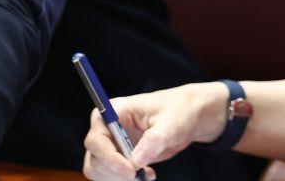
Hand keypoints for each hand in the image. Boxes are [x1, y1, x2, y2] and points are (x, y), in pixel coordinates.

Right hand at [82, 82, 228, 180]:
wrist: (190, 116)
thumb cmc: (179, 111)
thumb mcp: (171, 123)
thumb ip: (153, 140)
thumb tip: (136, 161)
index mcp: (114, 111)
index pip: (96, 140)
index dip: (109, 158)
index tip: (131, 169)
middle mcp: (107, 128)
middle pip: (94, 158)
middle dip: (115, 171)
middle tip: (138, 175)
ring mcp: (112, 143)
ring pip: (98, 170)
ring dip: (118, 178)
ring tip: (145, 173)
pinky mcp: (120, 156)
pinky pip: (110, 174)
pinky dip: (124, 179)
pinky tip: (146, 174)